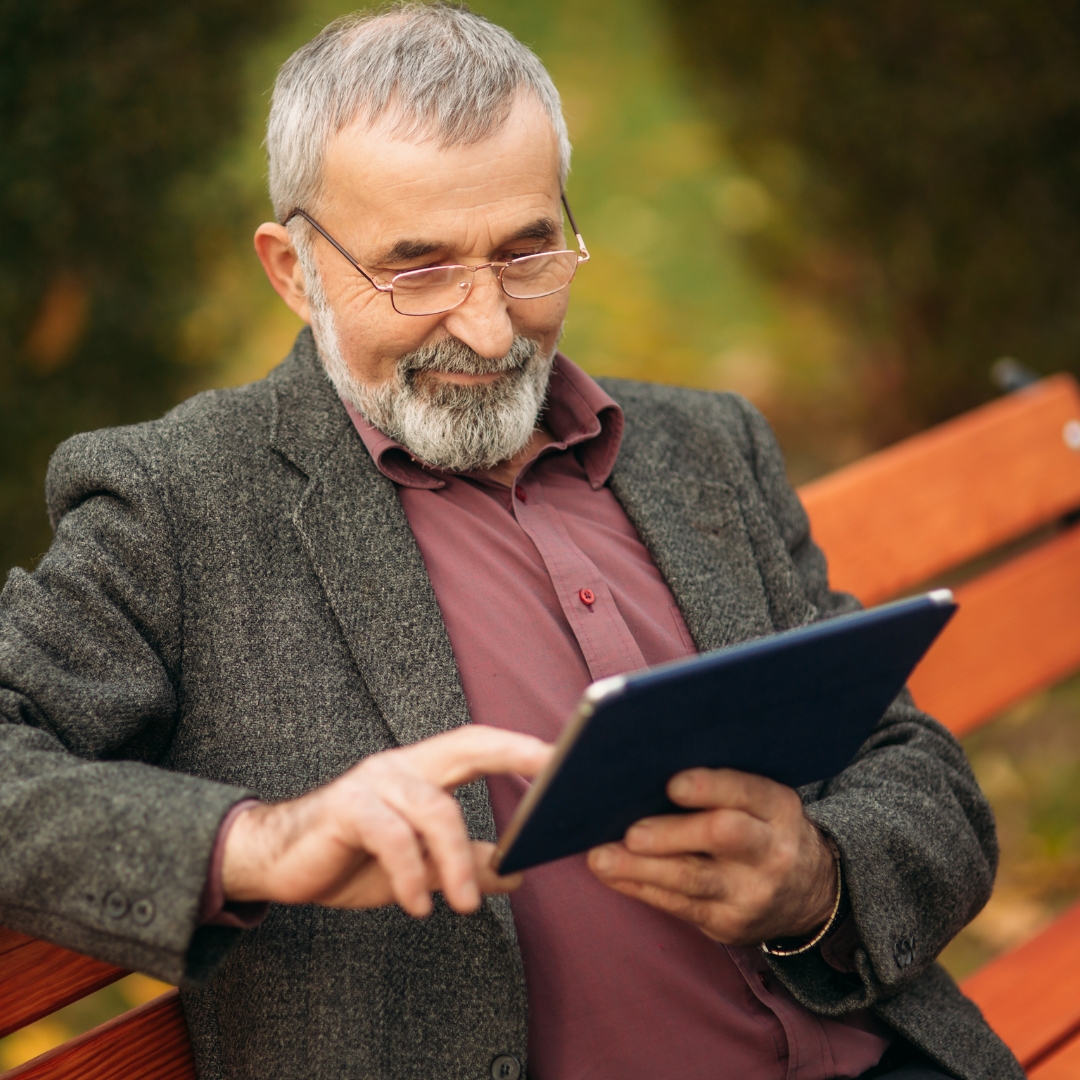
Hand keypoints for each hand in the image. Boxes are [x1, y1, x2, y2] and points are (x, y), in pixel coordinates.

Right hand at [222, 725, 552, 916]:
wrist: (275, 863)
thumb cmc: (351, 857)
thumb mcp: (420, 866)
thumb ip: (466, 863)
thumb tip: (517, 872)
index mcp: (422, 769)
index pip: (479, 745)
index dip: (520, 749)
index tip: (565, 758)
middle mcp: (400, 765)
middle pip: (466, 747)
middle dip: (513, 756)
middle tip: (551, 791)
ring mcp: (372, 783)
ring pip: (434, 808)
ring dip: (457, 861)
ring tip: (466, 906)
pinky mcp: (344, 809)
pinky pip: (390, 836)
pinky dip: (411, 874)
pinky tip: (418, 905)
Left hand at [586, 768, 836, 944]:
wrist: (809, 892)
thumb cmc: (764, 828)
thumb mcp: (762, 801)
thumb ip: (722, 786)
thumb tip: (649, 766)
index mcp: (778, 807)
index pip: (747, 792)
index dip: (710, 787)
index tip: (673, 784)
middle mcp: (770, 850)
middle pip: (722, 837)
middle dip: (672, 834)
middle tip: (631, 832)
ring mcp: (751, 892)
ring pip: (691, 880)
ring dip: (640, 868)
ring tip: (602, 858)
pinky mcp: (729, 924)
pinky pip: (678, 905)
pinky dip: (641, 887)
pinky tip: (614, 874)